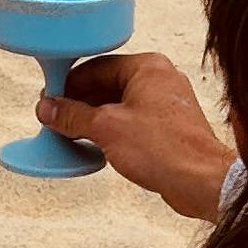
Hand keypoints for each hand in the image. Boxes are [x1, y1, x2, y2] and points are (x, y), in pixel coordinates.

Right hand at [36, 50, 235, 218]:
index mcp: (147, 67)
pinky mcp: (168, 127)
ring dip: (93, 120)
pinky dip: (110, 131)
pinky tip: (94, 147)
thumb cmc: (163, 148)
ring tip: (69, 135)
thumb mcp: (106, 128)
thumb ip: (73, 115)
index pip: (96, 67)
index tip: (50, 100)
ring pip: (118, 106)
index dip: (69, 84)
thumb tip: (48, 108)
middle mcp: (159, 80)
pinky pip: (130, 122)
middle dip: (79, 104)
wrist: (199, 181)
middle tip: (55, 120)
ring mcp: (165, 104)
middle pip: (106, 85)